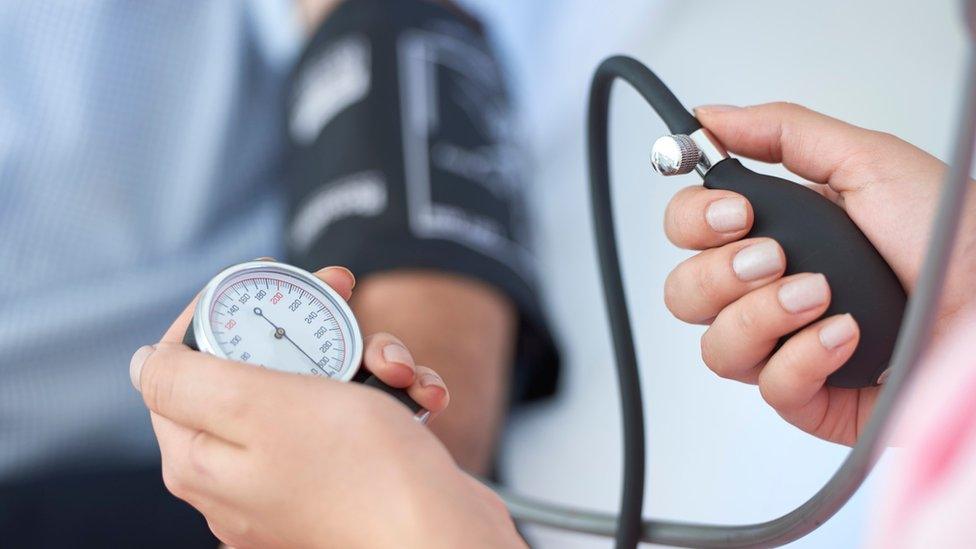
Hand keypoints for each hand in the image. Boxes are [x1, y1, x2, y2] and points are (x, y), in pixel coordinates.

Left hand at [130, 266, 523, 547]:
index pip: (183, 364)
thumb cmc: (358, 471)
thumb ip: (187, 379)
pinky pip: (357, 418)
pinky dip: (389, 396)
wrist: (442, 533)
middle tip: (344, 292)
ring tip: (397, 368)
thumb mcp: (258, 406)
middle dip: (310, 327)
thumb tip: (145, 363)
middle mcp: (242, 473)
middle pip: (259, 368)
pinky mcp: (348, 478)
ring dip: (365, 359)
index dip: (221, 311)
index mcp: (201, 458)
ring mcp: (297, 478)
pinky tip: (421, 395)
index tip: (267, 282)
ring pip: (317, 386)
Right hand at [663, 103, 975, 444]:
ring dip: (763, 315)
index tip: (737, 212)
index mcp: (774, 232)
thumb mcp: (866, 161)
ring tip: (818, 296)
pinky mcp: (811, 396)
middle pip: (683, 294)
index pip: (686, 231)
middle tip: (775, 257)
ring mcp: (785, 345)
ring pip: (716, 348)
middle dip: (720, 273)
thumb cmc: (950, 237)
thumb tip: (708, 119)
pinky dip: (805, 358)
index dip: (694, 222)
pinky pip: (770, 387)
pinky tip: (846, 336)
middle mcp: (768, 291)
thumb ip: (782, 133)